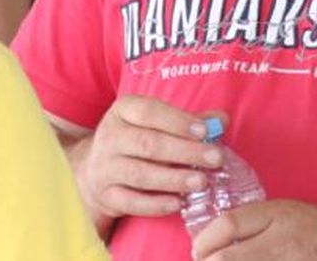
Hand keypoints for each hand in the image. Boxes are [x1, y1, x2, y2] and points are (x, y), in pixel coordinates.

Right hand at [68, 95, 223, 234]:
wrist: (95, 168)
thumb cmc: (136, 139)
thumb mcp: (156, 123)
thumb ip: (189, 122)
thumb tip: (221, 120)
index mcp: (123, 111)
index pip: (149, 111)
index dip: (178, 121)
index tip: (205, 132)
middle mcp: (109, 137)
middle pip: (148, 144)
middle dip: (185, 152)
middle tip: (215, 159)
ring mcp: (104, 168)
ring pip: (140, 174)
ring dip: (173, 179)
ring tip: (201, 182)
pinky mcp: (105, 195)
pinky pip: (130, 202)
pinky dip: (155, 205)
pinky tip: (177, 203)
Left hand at [190, 199, 316, 260]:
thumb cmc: (314, 222)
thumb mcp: (282, 211)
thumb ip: (251, 221)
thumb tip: (213, 237)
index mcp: (275, 213)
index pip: (229, 224)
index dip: (205, 240)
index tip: (197, 250)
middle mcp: (280, 238)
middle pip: (229, 257)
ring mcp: (289, 260)